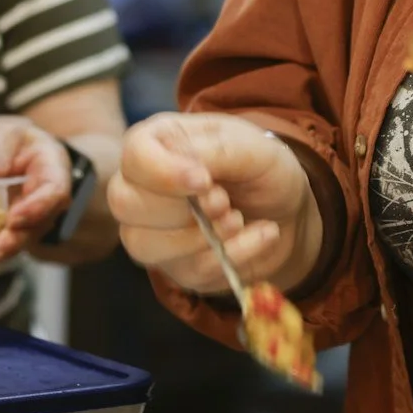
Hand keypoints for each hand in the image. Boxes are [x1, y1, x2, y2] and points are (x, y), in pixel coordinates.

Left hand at [0, 115, 71, 269]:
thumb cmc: (16, 142)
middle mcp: (45, 202)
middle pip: (34, 226)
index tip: (15, 219)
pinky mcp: (10, 233)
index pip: (53, 192)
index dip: (36, 208)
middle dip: (11, 243)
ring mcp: (28, 221)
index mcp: (52, 171)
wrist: (17, 156)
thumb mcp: (7, 132)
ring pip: (13, 241)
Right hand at [109, 113, 322, 296]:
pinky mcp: (174, 265)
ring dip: (202, 239)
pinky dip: (232, 256)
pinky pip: (189, 271)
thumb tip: (193, 174)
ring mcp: (152, 230)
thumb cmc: (262, 167)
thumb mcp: (253, 146)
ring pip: (143, 245)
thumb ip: (218, 152)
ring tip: (239, 221)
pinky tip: (259, 236)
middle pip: (125, 203)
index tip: (205, 181)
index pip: (134, 155)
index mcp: (159, 142)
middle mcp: (143, 185)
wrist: (287, 209)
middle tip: (225, 204)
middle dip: (181, 210)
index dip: (164, 173)